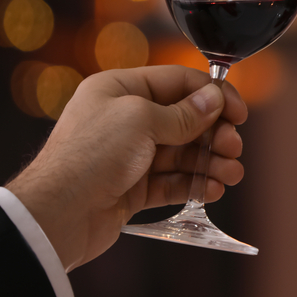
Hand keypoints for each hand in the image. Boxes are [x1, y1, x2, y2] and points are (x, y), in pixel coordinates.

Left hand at [6, 65, 247, 271]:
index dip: (211, 94)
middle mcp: (124, 119)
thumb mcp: (140, 120)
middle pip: (183, 119)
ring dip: (210, 161)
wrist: (57, 214)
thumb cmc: (88, 156)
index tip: (239, 111)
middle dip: (214, 133)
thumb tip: (213, 100)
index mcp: (119, 89)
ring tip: (232, 173)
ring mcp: (128, 155)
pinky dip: (194, 184)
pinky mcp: (131, 188)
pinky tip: (214, 188)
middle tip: (233, 147)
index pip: (176, 81)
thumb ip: (183, 113)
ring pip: (181, 153)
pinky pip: (171, 181)